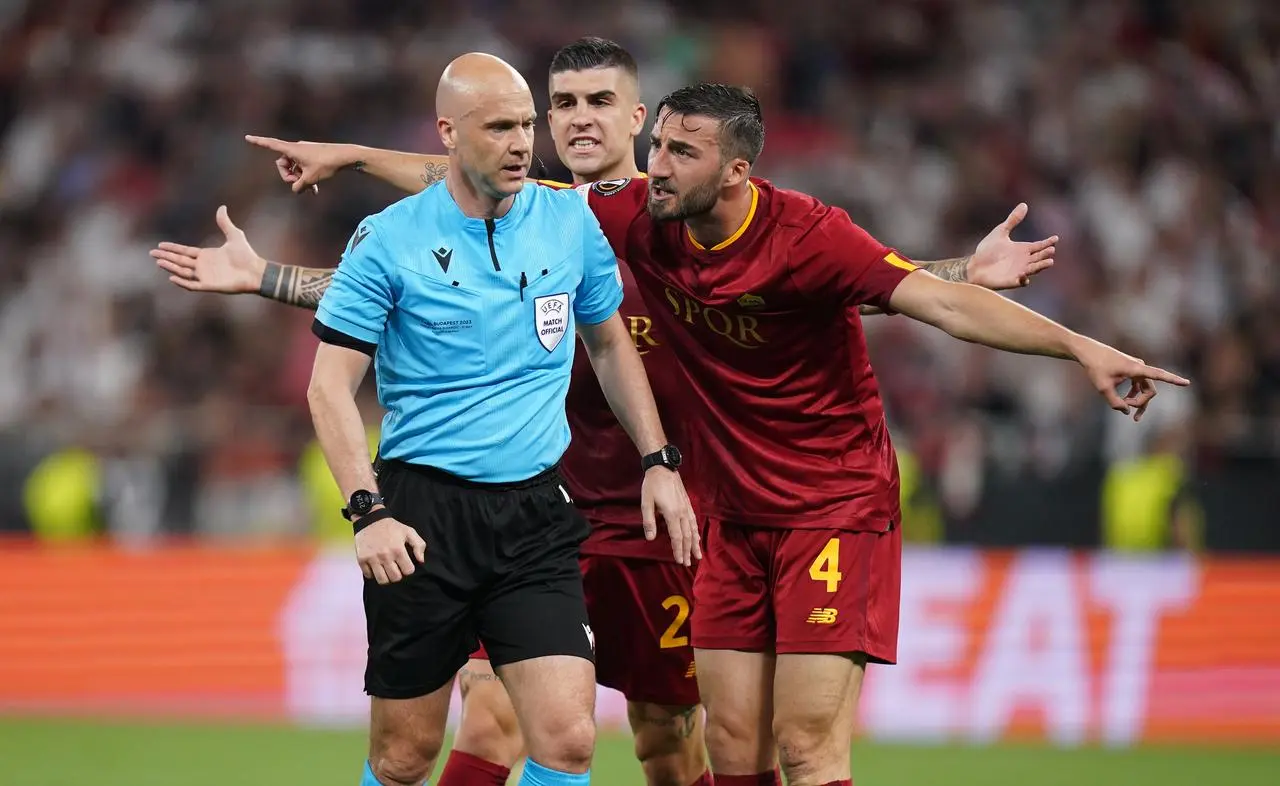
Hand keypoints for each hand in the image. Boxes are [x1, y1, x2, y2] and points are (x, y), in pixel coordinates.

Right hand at [150, 205, 264, 293]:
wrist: (256, 271)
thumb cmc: (247, 255)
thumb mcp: (235, 235)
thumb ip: (225, 223)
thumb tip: (222, 207)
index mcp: (207, 255)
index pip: (185, 252)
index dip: (173, 249)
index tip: (160, 245)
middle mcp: (204, 266)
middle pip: (180, 261)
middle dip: (166, 257)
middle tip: (151, 253)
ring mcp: (206, 276)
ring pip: (183, 272)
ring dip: (171, 267)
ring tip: (159, 262)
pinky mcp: (210, 285)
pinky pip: (192, 285)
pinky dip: (182, 282)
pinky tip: (172, 277)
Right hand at [245, 135, 361, 193]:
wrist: (346, 156)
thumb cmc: (327, 164)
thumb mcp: (311, 178)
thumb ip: (299, 186)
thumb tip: (295, 190)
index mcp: (292, 149)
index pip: (271, 145)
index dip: (259, 142)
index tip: (247, 138)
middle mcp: (297, 149)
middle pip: (282, 164)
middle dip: (288, 176)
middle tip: (298, 184)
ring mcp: (305, 153)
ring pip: (294, 168)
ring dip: (299, 179)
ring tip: (311, 189)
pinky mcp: (312, 157)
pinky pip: (303, 168)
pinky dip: (306, 178)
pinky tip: (314, 191)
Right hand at [355, 515, 426, 584]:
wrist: (370, 520)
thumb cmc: (391, 527)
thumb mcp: (409, 531)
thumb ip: (419, 545)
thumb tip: (421, 561)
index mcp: (398, 549)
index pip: (408, 571)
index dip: (408, 569)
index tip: (405, 564)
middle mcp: (385, 555)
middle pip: (395, 578)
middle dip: (398, 575)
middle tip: (396, 568)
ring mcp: (372, 558)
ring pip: (382, 580)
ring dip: (386, 577)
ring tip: (386, 570)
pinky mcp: (362, 560)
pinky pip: (369, 576)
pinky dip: (373, 574)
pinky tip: (376, 566)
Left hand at [641, 468, 700, 566]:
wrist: (663, 466)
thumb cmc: (652, 484)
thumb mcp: (646, 502)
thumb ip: (649, 521)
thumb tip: (650, 538)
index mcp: (672, 514)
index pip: (677, 537)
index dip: (679, 550)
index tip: (679, 561)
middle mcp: (682, 512)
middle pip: (687, 536)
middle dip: (688, 551)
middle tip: (688, 563)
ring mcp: (686, 507)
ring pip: (693, 529)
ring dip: (695, 543)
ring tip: (698, 555)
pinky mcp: (687, 503)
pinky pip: (694, 521)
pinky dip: (696, 531)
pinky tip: (696, 536)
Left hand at [967, 203, 1058, 289]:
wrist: (974, 266)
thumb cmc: (987, 250)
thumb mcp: (1000, 232)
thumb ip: (1013, 220)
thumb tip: (1024, 204)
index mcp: (1022, 249)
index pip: (1039, 246)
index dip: (1048, 242)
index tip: (1056, 238)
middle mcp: (1024, 261)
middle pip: (1039, 257)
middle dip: (1046, 254)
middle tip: (1051, 250)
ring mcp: (1019, 271)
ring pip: (1034, 269)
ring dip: (1041, 266)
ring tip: (1049, 262)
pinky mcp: (1011, 281)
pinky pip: (1020, 282)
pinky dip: (1023, 280)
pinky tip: (1025, 277)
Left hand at [1073, 339, 1190, 421]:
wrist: (1088, 352)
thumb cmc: (1095, 367)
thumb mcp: (1102, 388)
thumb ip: (1115, 402)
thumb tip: (1126, 411)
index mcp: (1136, 369)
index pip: (1159, 375)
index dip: (1173, 380)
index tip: (1187, 383)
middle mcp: (1140, 366)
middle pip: (1150, 391)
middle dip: (1143, 404)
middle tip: (1133, 417)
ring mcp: (1137, 367)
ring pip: (1145, 389)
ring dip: (1139, 401)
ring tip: (1132, 415)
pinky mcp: (1132, 369)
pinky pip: (1139, 385)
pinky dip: (1134, 394)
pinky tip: (1125, 402)